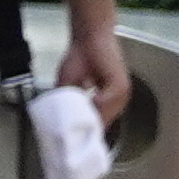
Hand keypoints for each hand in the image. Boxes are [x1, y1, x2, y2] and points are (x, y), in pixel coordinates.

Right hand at [63, 13, 133, 131]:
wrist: (88, 36)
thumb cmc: (78, 57)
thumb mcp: (68, 85)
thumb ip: (67, 102)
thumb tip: (58, 121)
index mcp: (107, 101)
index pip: (99, 123)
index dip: (86, 133)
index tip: (72, 142)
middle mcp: (117, 100)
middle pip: (103, 123)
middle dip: (88, 132)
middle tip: (72, 140)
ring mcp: (120, 93)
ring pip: (106, 115)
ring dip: (92, 122)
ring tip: (76, 129)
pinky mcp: (119, 84)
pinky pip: (108, 101)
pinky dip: (97, 106)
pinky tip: (85, 106)